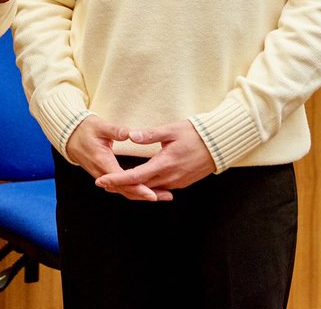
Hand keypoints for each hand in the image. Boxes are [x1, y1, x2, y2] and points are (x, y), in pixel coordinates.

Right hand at [66, 115, 170, 201]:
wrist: (70, 136)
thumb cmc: (85, 129)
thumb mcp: (99, 126)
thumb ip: (115, 130)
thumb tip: (129, 133)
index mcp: (102, 161)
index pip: (122, 179)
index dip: (137, 187)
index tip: (152, 193)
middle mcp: (102, 173)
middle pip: (125, 190)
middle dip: (145, 195)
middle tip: (166, 197)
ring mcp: (103, 176)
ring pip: (124, 191)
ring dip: (142, 195)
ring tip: (162, 196)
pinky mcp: (105, 175)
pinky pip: (121, 187)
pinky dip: (134, 191)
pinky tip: (147, 191)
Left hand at [93, 120, 214, 198]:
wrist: (219, 145)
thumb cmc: (195, 134)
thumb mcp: (172, 130)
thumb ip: (150, 134)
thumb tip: (131, 135)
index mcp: (165, 164)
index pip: (135, 176)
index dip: (116, 180)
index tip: (101, 181)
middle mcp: (170, 177)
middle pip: (140, 187)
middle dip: (120, 186)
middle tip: (102, 183)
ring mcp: (177, 182)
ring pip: (150, 190)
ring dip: (133, 188)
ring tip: (115, 184)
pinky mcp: (182, 183)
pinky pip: (160, 188)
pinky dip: (146, 187)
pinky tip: (138, 183)